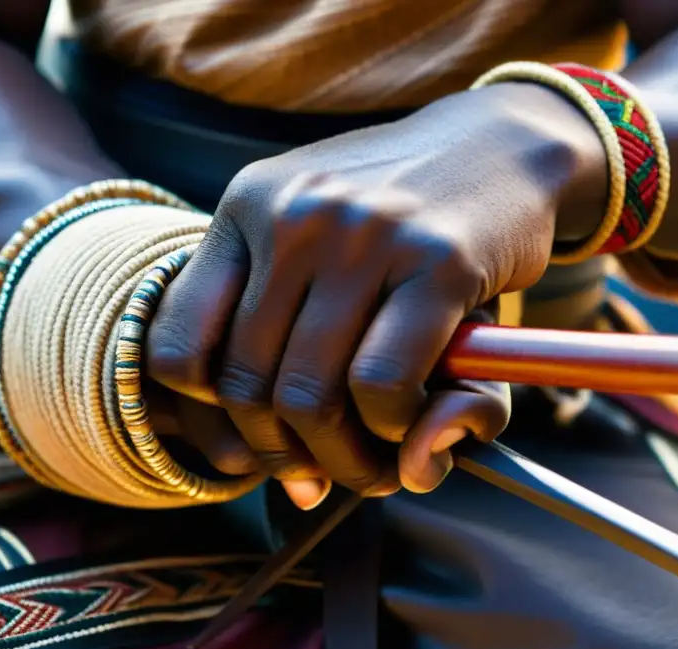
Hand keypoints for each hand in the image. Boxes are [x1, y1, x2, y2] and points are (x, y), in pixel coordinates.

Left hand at [146, 82, 606, 508]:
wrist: (503, 145)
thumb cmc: (406, 225)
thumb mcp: (347, 274)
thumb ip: (321, 369)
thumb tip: (389, 471)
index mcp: (245, 209)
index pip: (174, 349)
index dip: (211, 422)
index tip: (259, 442)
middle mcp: (292, 216)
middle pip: (246, 390)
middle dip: (288, 458)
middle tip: (332, 474)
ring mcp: (363, 235)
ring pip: (310, 398)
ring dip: (346, 461)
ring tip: (376, 464)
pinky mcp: (438, 261)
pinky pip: (381, 384)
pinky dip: (392, 429)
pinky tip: (413, 420)